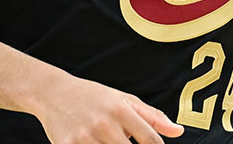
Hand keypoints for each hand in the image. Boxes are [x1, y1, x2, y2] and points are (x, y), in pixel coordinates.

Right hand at [33, 75, 183, 143]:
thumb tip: (178, 131)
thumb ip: (152, 117)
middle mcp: (104, 123)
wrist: (53, 93)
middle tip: (125, 142)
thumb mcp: (124, 100)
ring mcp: (85, 137)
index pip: (150, 140)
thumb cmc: (93, 97)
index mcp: (121, 110)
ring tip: (110, 141)